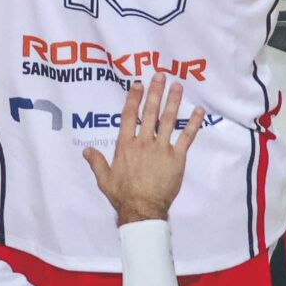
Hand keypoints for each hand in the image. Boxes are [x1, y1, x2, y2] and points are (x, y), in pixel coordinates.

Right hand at [83, 74, 203, 224]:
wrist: (142, 210)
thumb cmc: (123, 195)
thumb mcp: (104, 179)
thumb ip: (97, 162)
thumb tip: (86, 150)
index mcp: (126, 145)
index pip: (129, 116)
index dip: (134, 98)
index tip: (138, 84)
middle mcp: (143, 142)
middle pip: (150, 112)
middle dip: (155, 92)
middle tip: (161, 75)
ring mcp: (161, 148)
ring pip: (168, 120)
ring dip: (173, 101)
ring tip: (178, 86)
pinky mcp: (177, 157)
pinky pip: (187, 137)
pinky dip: (194, 123)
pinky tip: (199, 111)